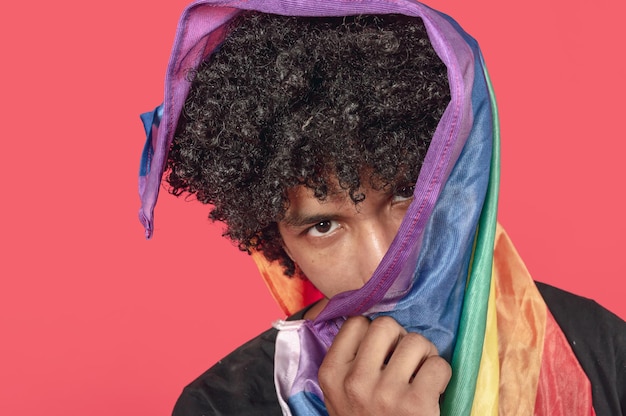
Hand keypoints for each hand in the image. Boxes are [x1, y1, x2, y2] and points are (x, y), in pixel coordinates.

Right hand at [318, 316, 450, 415]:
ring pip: (416, 341)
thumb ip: (348, 361)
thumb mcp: (340, 394)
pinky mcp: (416, 404)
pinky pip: (438, 365)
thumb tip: (371, 321)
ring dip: (425, 356)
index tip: (381, 351)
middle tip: (405, 361)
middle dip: (401, 339)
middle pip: (386, 325)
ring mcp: (385, 393)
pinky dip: (441, 375)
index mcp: (332, 374)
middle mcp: (354, 381)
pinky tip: (431, 391)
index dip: (374, 334)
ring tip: (420, 376)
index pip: (356, 323)